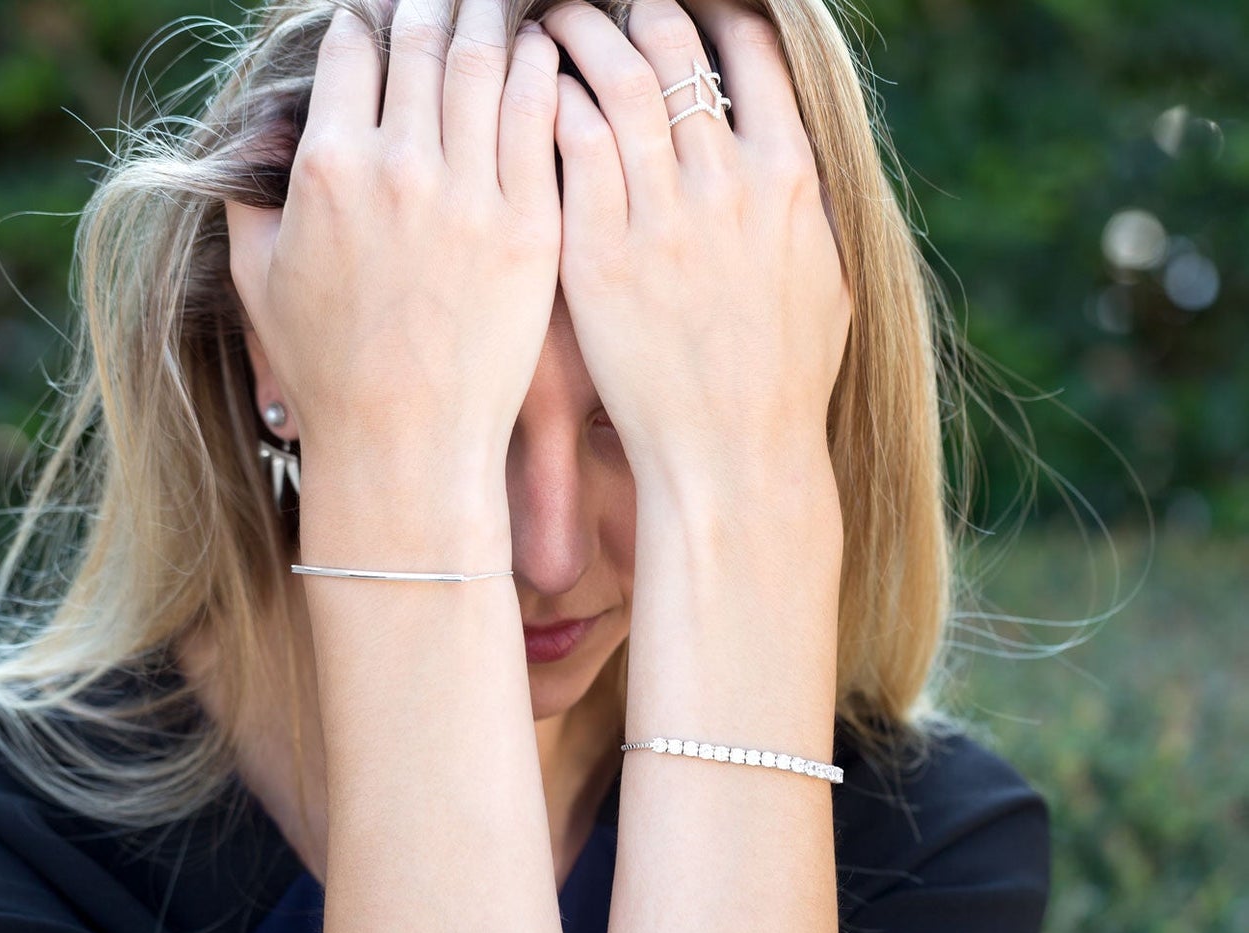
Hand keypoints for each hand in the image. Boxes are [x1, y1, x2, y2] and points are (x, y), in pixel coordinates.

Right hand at [224, 0, 561, 540]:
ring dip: (487, 18)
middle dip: (430, 4)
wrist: (406, 444)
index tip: (380, 21)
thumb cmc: (328, 373)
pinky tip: (542, 53)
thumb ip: (249, 201)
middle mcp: (398, 164)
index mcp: (327, 165)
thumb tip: (256, 148)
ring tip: (493, 7)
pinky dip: (540, 68)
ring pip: (483, 61)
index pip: (351, 48)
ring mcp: (470, 193)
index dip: (366, 22)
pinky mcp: (529, 226)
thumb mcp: (259, 282)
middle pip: (420, 37)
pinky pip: (538, 116)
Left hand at [540, 0, 850, 506]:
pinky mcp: (598, 253)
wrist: (730, 458)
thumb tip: (791, 150)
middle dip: (638, 7)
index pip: (752, 49)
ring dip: (579, 32)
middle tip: (609, 5)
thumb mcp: (828, 282)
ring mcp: (659, 215)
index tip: (690, 8)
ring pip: (613, 77)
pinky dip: (549, 101)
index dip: (717, 12)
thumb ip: (808, 204)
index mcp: (789, 177)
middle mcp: (726, 181)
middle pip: (674, 44)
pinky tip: (534, 94)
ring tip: (554, 20)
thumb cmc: (783, 384)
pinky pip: (567, 143)